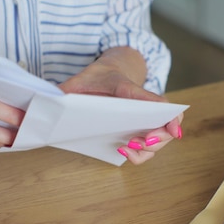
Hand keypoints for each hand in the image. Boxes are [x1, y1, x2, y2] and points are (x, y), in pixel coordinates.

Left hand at [58, 47, 182, 164]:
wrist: (112, 69)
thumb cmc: (99, 77)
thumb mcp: (81, 79)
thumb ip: (67, 90)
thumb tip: (50, 104)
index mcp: (133, 90)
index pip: (158, 103)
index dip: (171, 118)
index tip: (173, 130)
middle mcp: (146, 107)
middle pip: (165, 129)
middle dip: (156, 140)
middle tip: (137, 142)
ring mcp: (145, 121)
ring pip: (157, 142)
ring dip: (147, 151)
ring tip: (127, 148)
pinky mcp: (140, 130)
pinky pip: (146, 147)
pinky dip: (139, 153)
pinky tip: (123, 150)